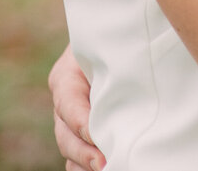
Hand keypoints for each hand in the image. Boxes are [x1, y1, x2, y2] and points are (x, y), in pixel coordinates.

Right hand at [48, 45, 103, 170]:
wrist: (113, 43)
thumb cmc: (114, 39)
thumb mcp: (109, 43)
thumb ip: (112, 60)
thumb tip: (133, 78)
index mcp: (65, 77)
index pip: (68, 103)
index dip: (80, 122)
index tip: (97, 135)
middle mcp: (64, 104)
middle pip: (65, 135)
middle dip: (84, 152)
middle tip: (105, 163)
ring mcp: (70, 124)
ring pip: (70, 152)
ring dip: (85, 164)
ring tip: (107, 168)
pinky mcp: (82, 137)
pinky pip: (77, 161)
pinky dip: (87, 168)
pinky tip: (107, 168)